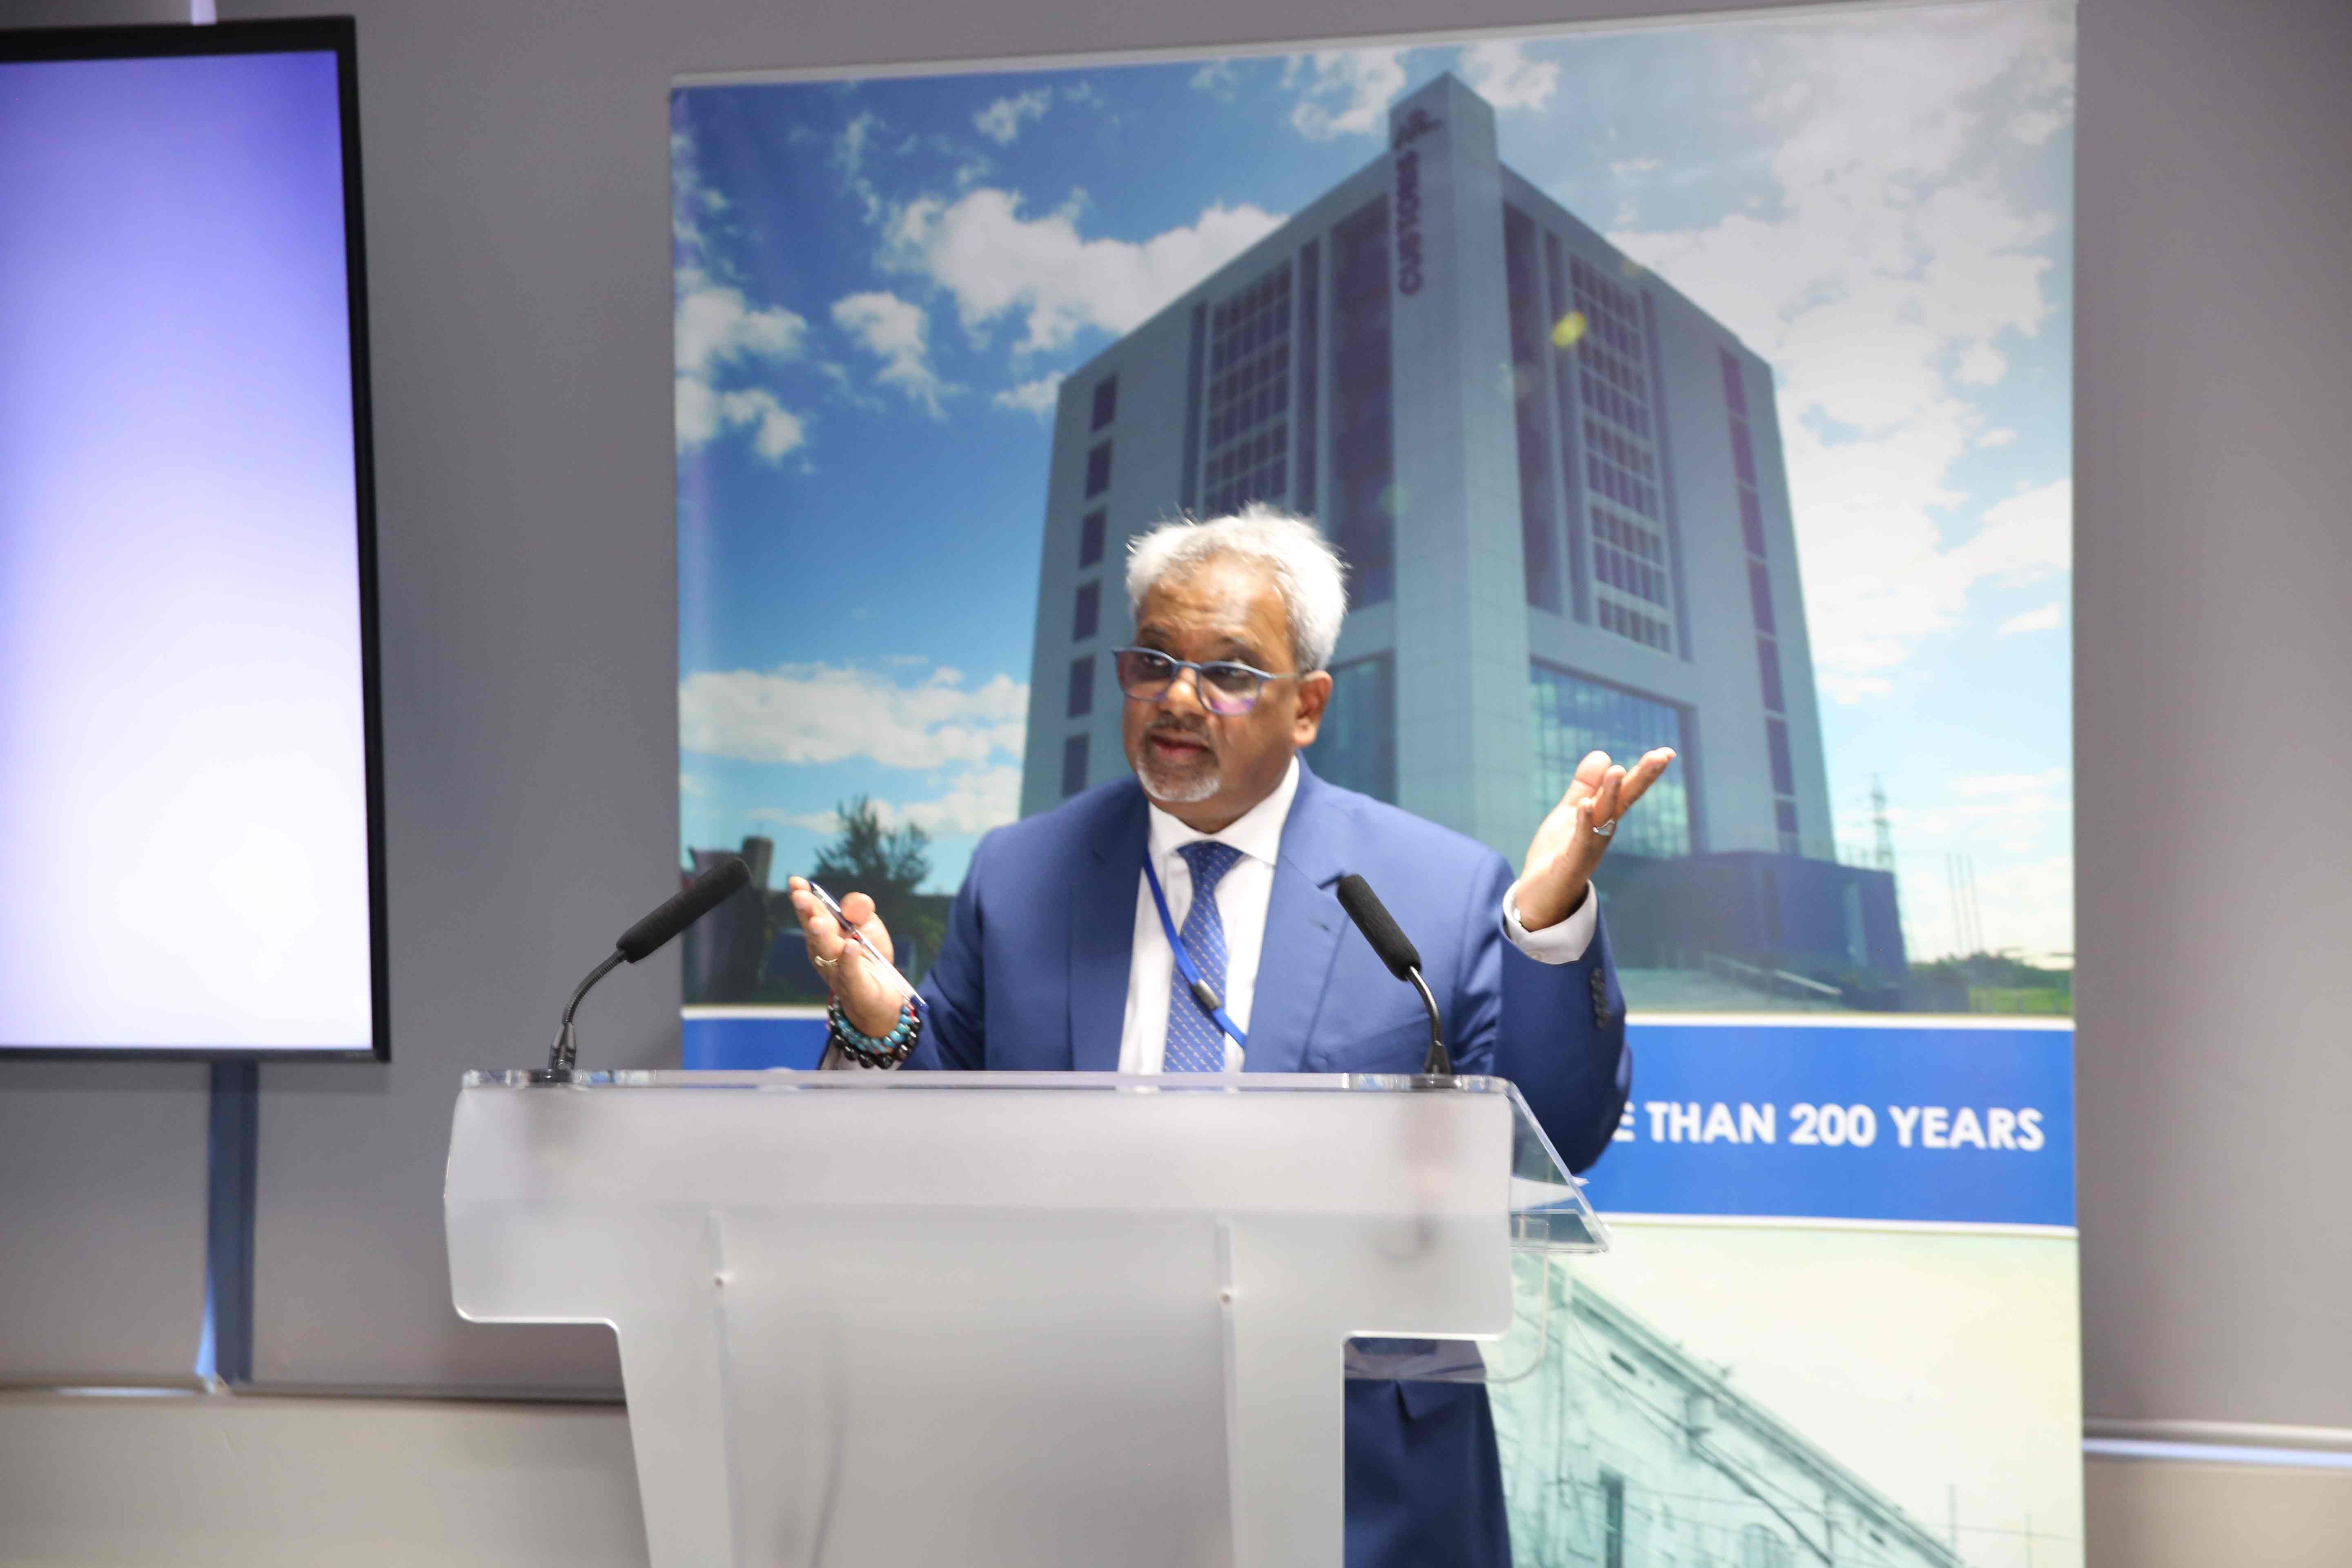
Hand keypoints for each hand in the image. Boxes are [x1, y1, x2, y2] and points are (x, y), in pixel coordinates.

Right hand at [785, 876, 902, 1036]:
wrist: (883, 997)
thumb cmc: (869, 957)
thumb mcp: (869, 925)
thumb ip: (860, 908)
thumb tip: (848, 905)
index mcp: (826, 932)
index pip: (812, 912)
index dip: (804, 897)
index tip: (796, 882)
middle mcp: (825, 952)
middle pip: (815, 930)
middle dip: (808, 913)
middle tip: (800, 897)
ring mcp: (838, 971)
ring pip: (827, 952)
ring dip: (822, 936)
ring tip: (818, 921)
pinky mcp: (855, 988)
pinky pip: (851, 973)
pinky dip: (850, 959)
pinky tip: (850, 945)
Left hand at [1516, 748, 1675, 930]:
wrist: (1541, 899)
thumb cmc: (1558, 855)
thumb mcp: (1570, 813)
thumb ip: (1586, 787)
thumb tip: (1604, 755)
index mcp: (1604, 818)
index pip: (1627, 791)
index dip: (1645, 772)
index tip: (1667, 752)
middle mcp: (1603, 832)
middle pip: (1624, 801)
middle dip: (1643, 778)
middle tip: (1662, 755)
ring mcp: (1589, 848)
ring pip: (1604, 818)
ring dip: (1612, 794)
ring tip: (1619, 769)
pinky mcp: (1571, 864)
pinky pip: (1580, 841)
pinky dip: (1584, 823)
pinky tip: (1586, 806)